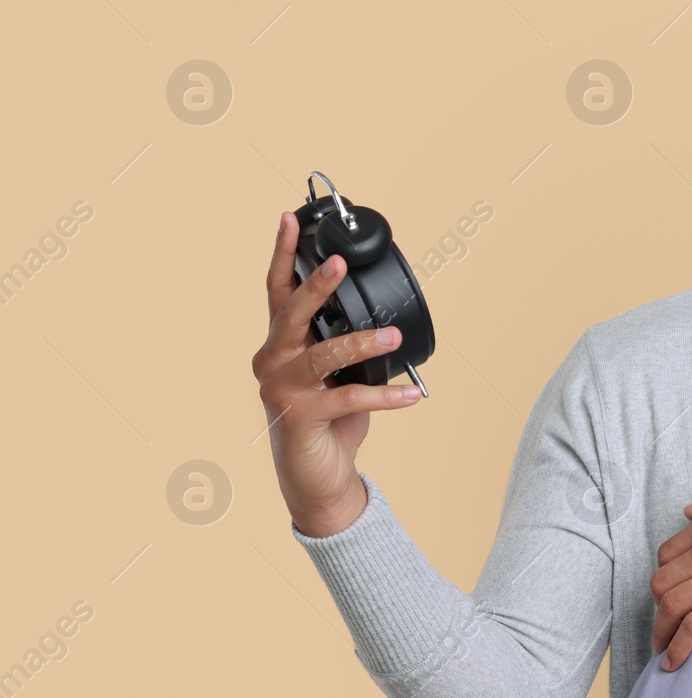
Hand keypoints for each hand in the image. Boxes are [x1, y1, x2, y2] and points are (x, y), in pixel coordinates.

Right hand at [251, 211, 423, 536]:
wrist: (318, 479)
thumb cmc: (329, 420)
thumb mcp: (337, 374)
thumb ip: (344, 344)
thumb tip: (383, 317)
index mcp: (279, 344)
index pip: (277, 291)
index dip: (284, 255)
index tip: (291, 219)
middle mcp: (272, 361)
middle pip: (290, 313)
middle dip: (316, 286)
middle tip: (340, 263)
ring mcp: (281, 390)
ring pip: (323, 354)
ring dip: (363, 342)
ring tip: (394, 335)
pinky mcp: (300, 418)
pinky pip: (349, 398)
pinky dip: (386, 396)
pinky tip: (413, 394)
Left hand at [648, 474, 691, 670]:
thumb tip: (688, 512)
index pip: (667, 553)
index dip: (664, 575)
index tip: (671, 591)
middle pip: (662, 582)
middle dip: (657, 606)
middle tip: (666, 623)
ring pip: (671, 605)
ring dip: (660, 631)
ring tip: (662, 649)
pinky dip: (677, 647)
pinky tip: (673, 662)